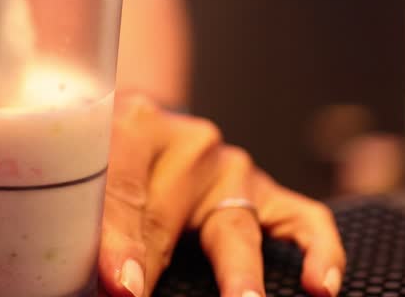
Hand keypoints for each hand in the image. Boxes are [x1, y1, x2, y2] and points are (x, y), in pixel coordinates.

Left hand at [98, 95, 346, 296]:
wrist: (133, 134)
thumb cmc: (104, 161)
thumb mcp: (85, 171)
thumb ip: (87, 219)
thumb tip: (107, 280)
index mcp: (134, 124)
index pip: (123, 184)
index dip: (117, 239)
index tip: (120, 284)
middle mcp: (190, 143)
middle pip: (170, 212)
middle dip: (155, 264)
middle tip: (140, 296)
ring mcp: (233, 167)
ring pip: (233, 227)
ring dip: (235, 273)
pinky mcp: (265, 192)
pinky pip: (305, 219)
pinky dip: (318, 252)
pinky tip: (319, 286)